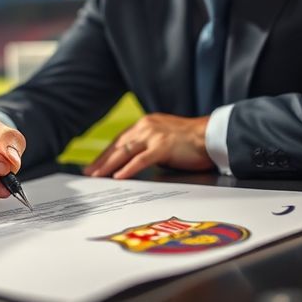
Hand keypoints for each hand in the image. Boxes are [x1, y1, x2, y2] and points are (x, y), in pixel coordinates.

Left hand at [84, 113, 213, 178]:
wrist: (212, 135)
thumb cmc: (192, 141)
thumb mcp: (164, 139)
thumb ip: (150, 146)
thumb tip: (135, 162)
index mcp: (146, 124)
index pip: (120, 140)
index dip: (106, 153)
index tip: (94, 164)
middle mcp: (146, 127)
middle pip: (118, 146)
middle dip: (102, 160)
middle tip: (88, 173)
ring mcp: (154, 135)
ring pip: (125, 152)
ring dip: (109, 166)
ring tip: (97, 176)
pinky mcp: (163, 146)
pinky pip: (141, 159)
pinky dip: (128, 169)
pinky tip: (118, 177)